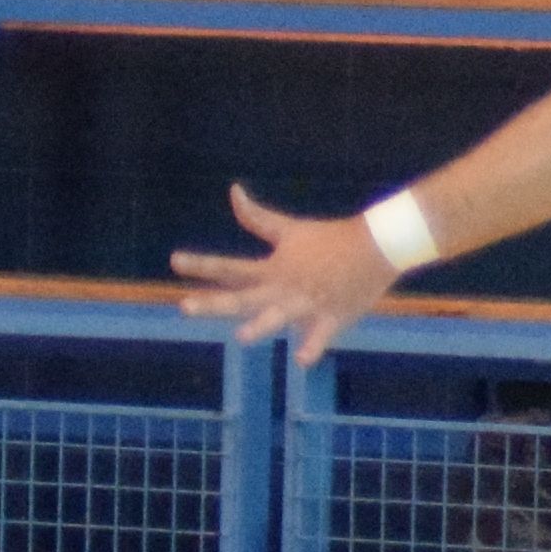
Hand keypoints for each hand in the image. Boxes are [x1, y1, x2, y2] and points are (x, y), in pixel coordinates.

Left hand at [172, 183, 410, 361]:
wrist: (376, 246)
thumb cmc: (330, 237)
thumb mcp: (290, 228)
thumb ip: (257, 216)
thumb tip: (233, 191)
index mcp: (274, 268)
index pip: (230, 268)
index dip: (201, 265)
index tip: (174, 262)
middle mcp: (284, 288)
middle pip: (243, 298)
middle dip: (214, 304)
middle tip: (184, 307)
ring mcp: (308, 304)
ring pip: (279, 318)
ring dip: (261, 326)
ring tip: (241, 337)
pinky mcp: (333, 317)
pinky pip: (321, 336)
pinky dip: (312, 347)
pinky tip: (301, 360)